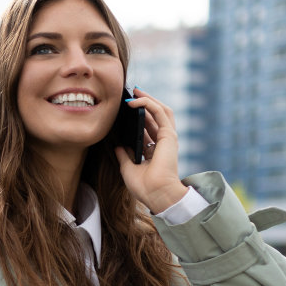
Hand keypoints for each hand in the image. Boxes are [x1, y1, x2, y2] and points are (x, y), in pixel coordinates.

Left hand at [114, 88, 187, 212]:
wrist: (156, 194)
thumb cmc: (145, 187)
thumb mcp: (128, 169)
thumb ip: (124, 156)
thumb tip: (117, 146)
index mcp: (155, 150)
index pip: (148, 127)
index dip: (139, 116)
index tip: (127, 108)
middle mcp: (163, 142)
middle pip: (156, 116)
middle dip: (145, 102)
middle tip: (132, 92)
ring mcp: (168, 138)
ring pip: (160, 110)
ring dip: (148, 98)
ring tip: (135, 90)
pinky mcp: (168, 135)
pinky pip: (159, 112)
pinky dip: (148, 103)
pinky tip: (135, 100)